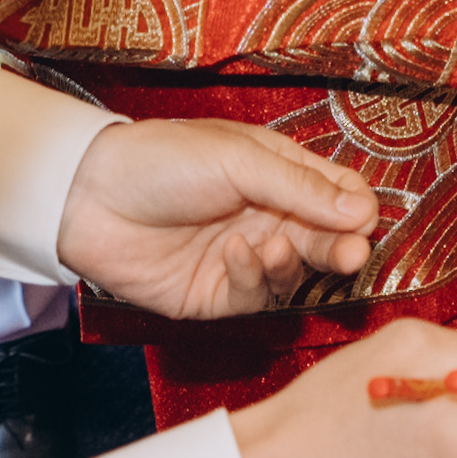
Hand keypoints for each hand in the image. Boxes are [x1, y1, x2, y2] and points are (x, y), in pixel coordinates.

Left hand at [52, 120, 379, 320]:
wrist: (89, 197)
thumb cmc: (162, 160)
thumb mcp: (239, 160)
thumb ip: (301, 187)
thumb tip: (364, 210)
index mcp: (276, 174)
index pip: (336, 196)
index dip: (356, 210)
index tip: (366, 220)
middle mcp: (266, 217)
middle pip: (324, 240)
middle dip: (341, 248)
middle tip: (352, 254)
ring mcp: (242, 259)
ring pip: (294, 275)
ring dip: (294, 264)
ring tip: (277, 245)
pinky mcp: (216, 295)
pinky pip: (253, 297)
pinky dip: (251, 278)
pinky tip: (234, 255)